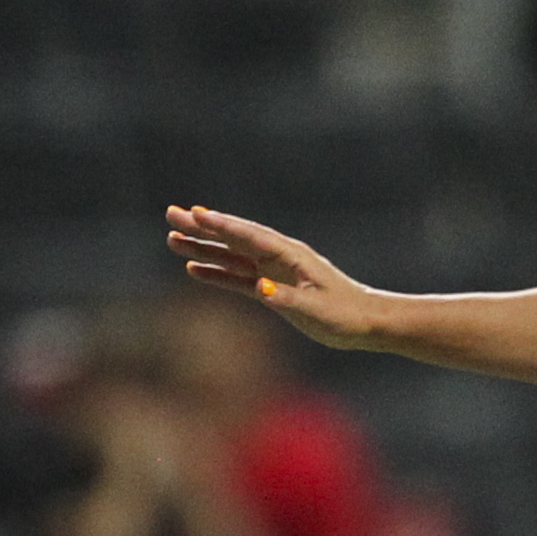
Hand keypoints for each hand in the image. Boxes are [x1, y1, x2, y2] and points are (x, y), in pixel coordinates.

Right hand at [165, 206, 384, 348]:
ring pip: (231, 256)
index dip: (222, 225)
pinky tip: (194, 269)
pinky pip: (238, 278)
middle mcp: (278, 258)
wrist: (366, 322)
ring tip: (173, 238)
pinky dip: (216, 273)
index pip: (249, 237)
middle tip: (170, 214)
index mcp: (290, 256)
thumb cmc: (345, 315)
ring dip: (203, 248)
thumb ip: (286, 298)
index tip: (195, 213)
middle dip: (202, 227)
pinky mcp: (272, 288)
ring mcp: (273, 271)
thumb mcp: (316, 310)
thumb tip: (259, 288)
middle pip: (234, 238)